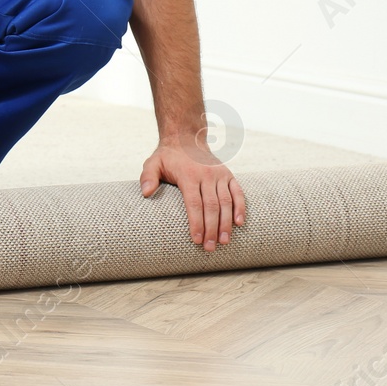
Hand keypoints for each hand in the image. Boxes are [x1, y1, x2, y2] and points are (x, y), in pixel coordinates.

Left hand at [140, 136, 245, 251]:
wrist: (186, 137)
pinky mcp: (228, 174)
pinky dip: (240, 207)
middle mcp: (206, 175)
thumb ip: (147, 177)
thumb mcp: (153, 163)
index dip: (196, 222)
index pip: (194, 203)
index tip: (196, 239)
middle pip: (212, 206)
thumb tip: (146, 193)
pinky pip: (237, 192)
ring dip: (226, 223)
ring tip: (224, 242)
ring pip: (226, 202)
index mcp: (188, 175)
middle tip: (210, 248)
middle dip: (212, 229)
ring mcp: (219, 174)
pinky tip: (239, 223)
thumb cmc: (168, 156)